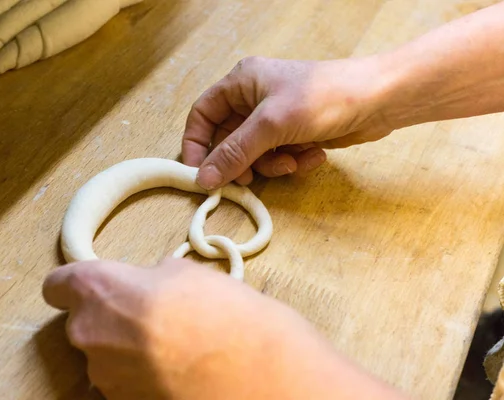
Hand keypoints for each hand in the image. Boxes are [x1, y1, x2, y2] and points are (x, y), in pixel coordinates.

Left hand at [42, 258, 406, 399]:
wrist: (258, 377)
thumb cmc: (224, 314)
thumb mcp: (186, 272)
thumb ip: (150, 277)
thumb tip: (146, 284)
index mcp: (100, 292)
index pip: (57, 283)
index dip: (75, 282)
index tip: (91, 283)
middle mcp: (90, 337)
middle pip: (83, 321)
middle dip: (110, 315)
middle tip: (152, 311)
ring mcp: (105, 379)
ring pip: (104, 353)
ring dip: (128, 347)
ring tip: (173, 343)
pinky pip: (123, 381)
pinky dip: (141, 374)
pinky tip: (177, 368)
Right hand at [182, 56, 394, 188]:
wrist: (379, 99)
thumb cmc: (322, 97)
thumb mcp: (271, 125)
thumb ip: (234, 152)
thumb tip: (203, 178)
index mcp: (241, 82)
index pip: (203, 115)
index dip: (196, 144)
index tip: (199, 174)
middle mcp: (254, 98)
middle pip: (229, 140)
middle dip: (243, 161)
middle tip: (249, 179)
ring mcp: (276, 117)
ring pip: (255, 153)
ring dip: (272, 164)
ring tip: (294, 161)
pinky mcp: (295, 132)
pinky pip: (279, 155)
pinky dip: (293, 160)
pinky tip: (315, 154)